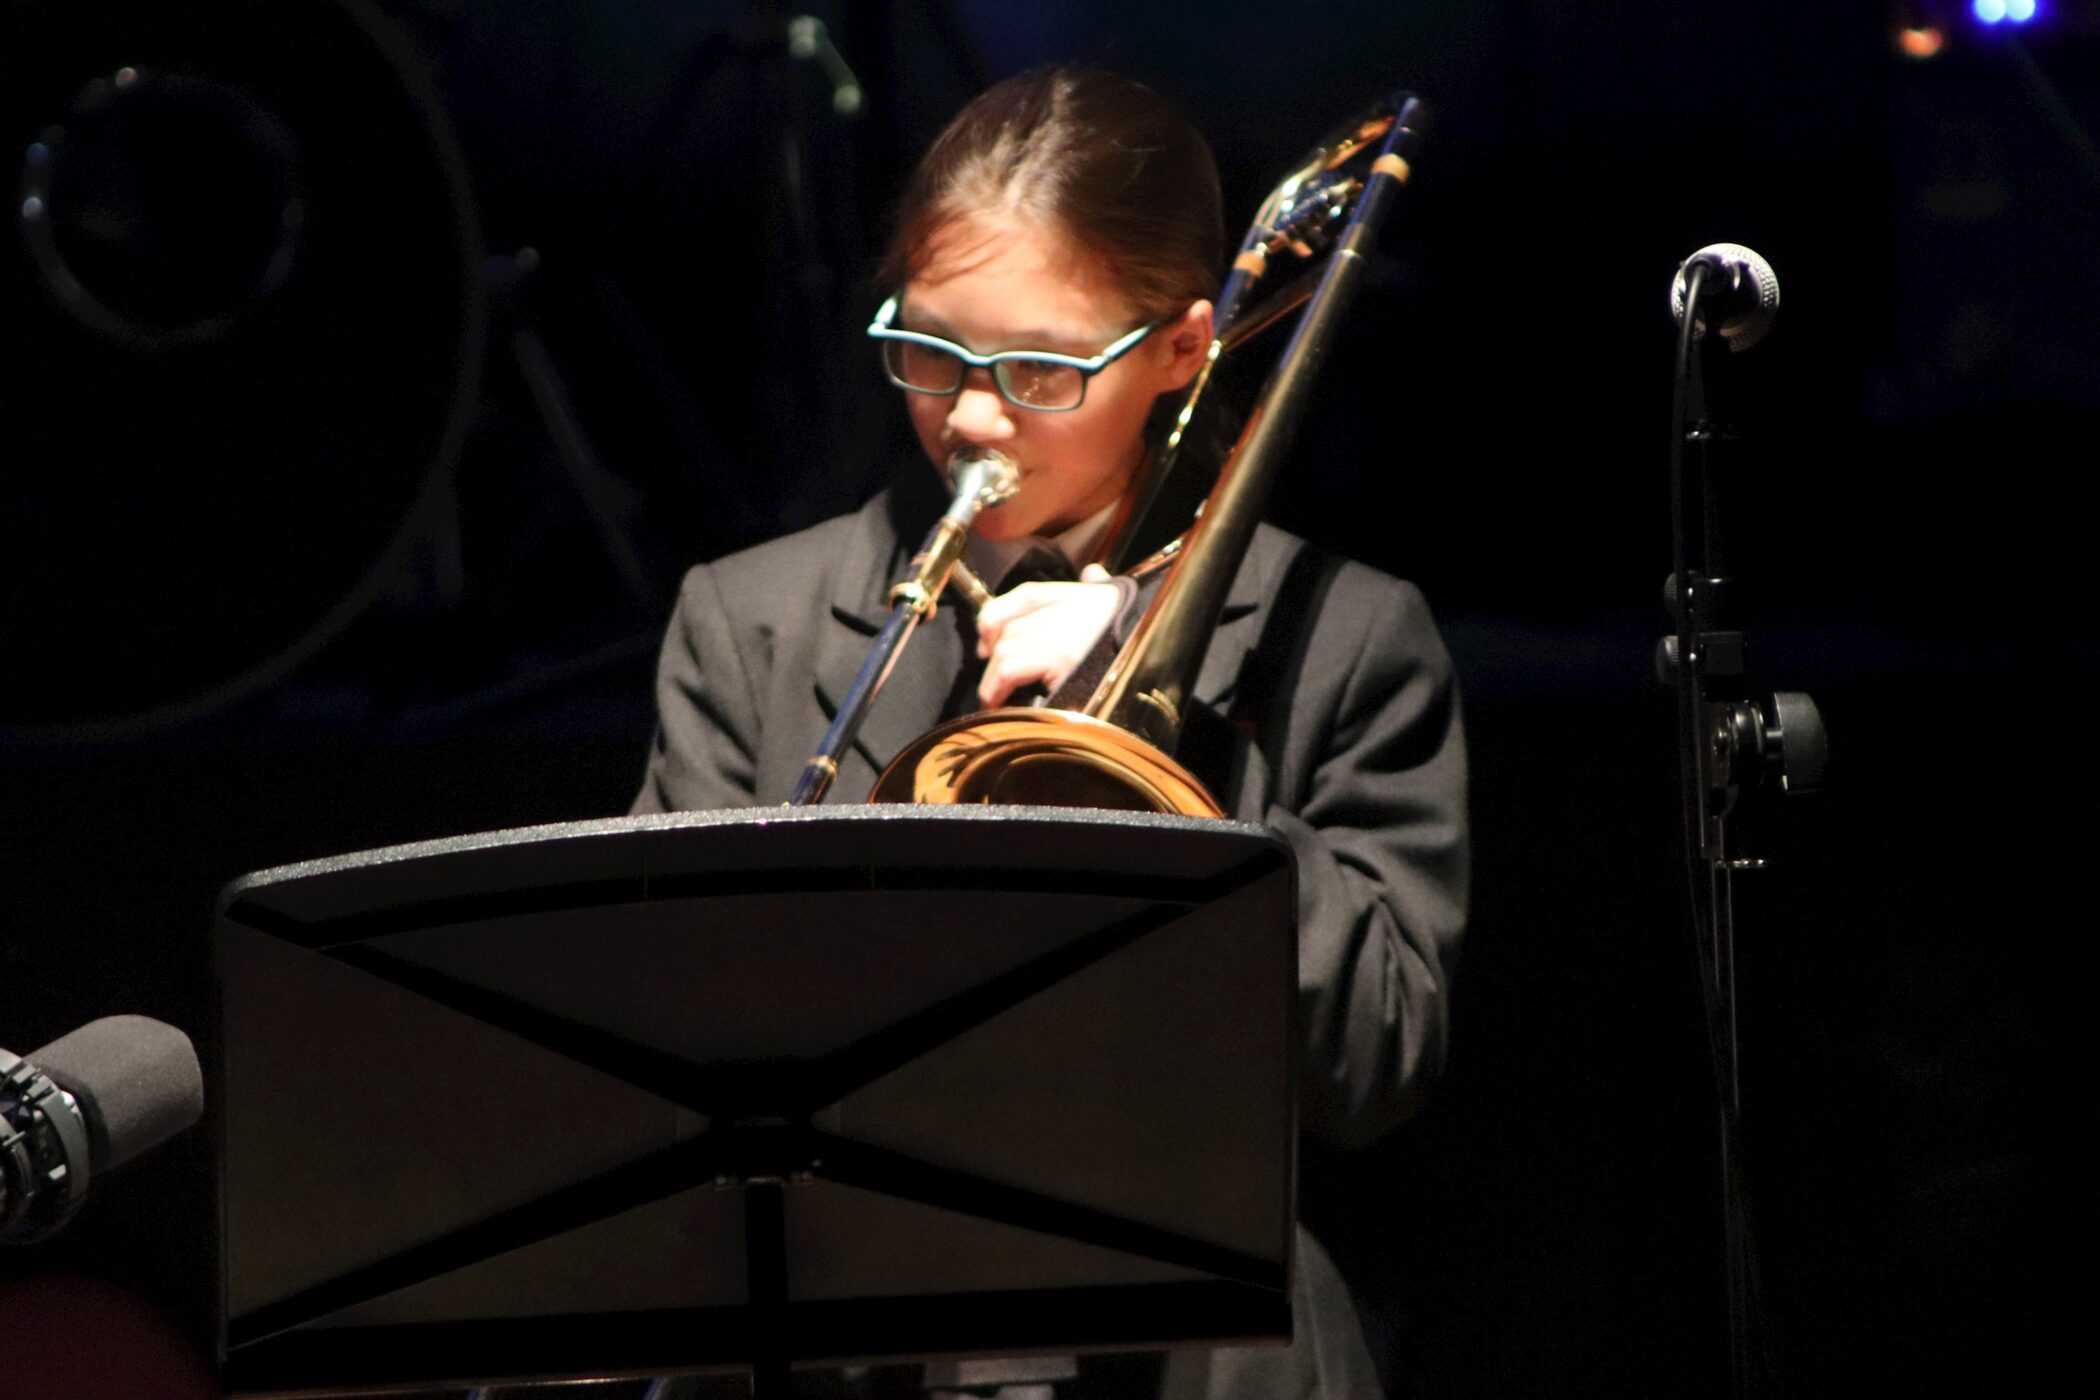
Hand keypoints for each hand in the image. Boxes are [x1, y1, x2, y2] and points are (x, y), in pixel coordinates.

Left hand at [975, 562, 1120, 707]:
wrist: (1156, 672)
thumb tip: (1093, 573)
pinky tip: (998, 699)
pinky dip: (997, 686)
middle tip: (990, 678)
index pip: (1029, 595)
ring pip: (1007, 649)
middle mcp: (1075, 610)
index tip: (984, 636)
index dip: (997, 613)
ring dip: (993, 677)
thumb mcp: (1118, 612)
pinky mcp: (1063, 659)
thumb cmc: (1134, 651)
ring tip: (993, 695)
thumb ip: (1100, 589)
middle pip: (1013, 627)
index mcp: (1087, 596)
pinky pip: (1012, 668)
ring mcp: (1068, 634)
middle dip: (994, 655)